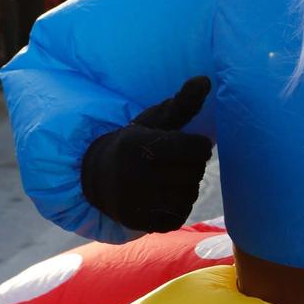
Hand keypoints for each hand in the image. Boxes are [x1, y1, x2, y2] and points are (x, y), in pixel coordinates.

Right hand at [80, 75, 213, 230]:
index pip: (197, 148)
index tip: (188, 144)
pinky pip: (180, 215)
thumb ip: (181, 103)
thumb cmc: (134, 144)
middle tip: (173, 162)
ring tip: (166, 178)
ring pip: (190, 193)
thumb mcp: (153, 121)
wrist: (97, 180)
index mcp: (135, 144)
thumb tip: (205, 80)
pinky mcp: (141, 223)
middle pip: (195, 171)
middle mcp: (133, 175)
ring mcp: (136, 203)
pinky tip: (162, 196)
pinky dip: (178, 205)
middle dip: (191, 165)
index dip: (198, 146)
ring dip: (186, 185)